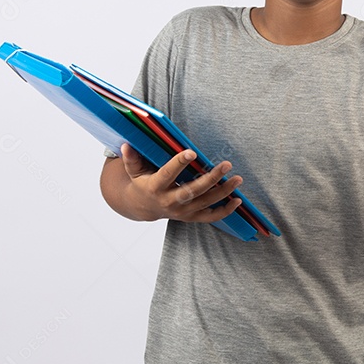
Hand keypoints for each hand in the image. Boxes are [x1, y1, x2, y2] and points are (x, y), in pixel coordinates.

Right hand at [120, 143, 241, 221]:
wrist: (143, 208)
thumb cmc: (142, 183)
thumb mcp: (133, 171)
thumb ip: (131, 159)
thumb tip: (126, 146)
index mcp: (155, 187)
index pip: (168, 175)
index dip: (179, 164)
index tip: (191, 152)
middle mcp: (170, 201)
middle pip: (193, 190)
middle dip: (211, 178)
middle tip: (226, 165)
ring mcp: (182, 211)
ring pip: (205, 203)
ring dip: (223, 192)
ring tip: (237, 179)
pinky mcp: (190, 217)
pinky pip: (210, 217)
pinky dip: (225, 211)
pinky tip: (237, 201)